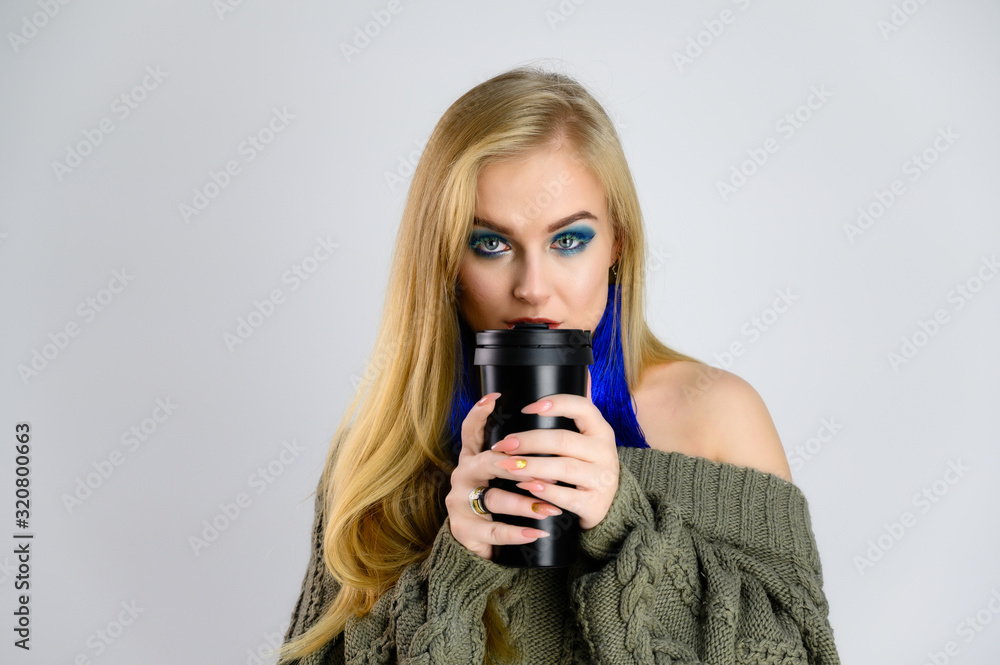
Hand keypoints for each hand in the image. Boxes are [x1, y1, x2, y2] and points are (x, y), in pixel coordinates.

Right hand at [446, 391, 563, 559]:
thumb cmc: (496, 501)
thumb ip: (516, 454)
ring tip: (550, 507)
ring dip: (524, 503)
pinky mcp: (466, 530)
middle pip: (485, 462)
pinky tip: (539, 532)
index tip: (494, 397)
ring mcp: (460, 504)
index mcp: (471, 459)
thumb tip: (549, 428)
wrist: (476, 544)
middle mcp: (461, 477)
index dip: (478, 414)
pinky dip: (519, 533)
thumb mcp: (499, 475)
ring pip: (493, 499)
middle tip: (542, 467)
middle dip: (514, 464)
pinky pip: (495, 531)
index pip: (470, 431)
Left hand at [490, 368, 619, 530]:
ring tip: (507, 465)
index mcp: (601, 430)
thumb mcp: (589, 438)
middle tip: (503, 444)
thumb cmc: (589, 465)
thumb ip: (579, 411)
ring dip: (531, 466)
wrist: (609, 507)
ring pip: (563, 468)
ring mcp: (602, 479)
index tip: (527, 407)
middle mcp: (604, 452)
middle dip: (529, 441)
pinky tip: (525, 487)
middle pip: (563, 440)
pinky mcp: (595, 504)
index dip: (555, 404)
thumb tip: (582, 373)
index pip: (582, 407)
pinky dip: (543, 491)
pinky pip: (565, 496)